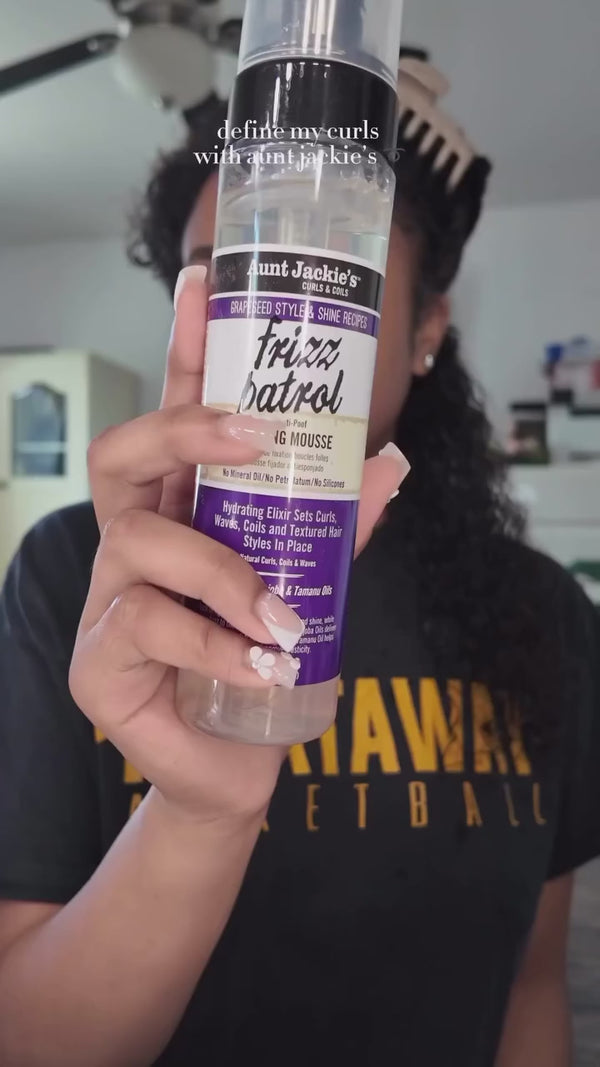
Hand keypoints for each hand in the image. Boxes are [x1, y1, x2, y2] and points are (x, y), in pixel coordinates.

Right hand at [69, 266, 409, 825]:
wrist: (238, 765)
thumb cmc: (262, 664)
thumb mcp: (307, 584)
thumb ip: (336, 527)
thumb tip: (388, 461)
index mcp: (179, 514)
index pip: (171, 418)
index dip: (184, 352)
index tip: (205, 282)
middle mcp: (132, 544)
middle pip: (119, 454)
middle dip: (181, 429)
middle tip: (251, 433)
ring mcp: (105, 601)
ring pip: (138, 544)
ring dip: (222, 572)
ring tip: (283, 619)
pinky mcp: (97, 663)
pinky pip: (146, 627)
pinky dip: (217, 645)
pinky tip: (262, 665)